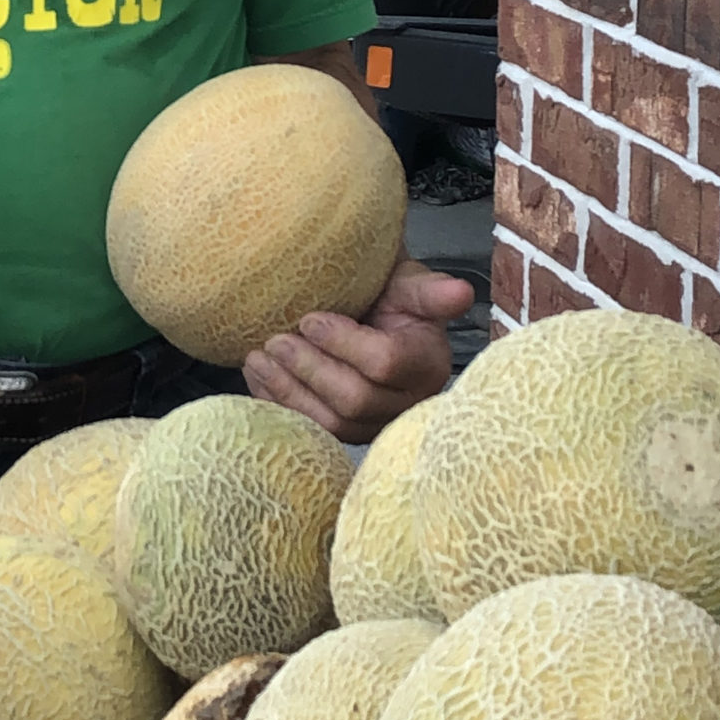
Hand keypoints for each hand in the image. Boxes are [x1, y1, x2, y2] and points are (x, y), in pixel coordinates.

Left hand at [243, 260, 475, 442]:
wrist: (369, 318)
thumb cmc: (388, 299)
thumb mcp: (408, 284)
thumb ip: (428, 289)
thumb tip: (461, 291)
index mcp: (426, 363)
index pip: (384, 362)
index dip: (343, 343)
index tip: (310, 319)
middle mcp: (406, 403)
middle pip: (355, 400)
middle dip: (310, 370)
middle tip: (276, 340)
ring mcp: (375, 425)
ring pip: (331, 424)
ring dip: (288, 391)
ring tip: (258, 358)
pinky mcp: (346, 434)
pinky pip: (310, 433)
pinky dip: (278, 405)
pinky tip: (258, 377)